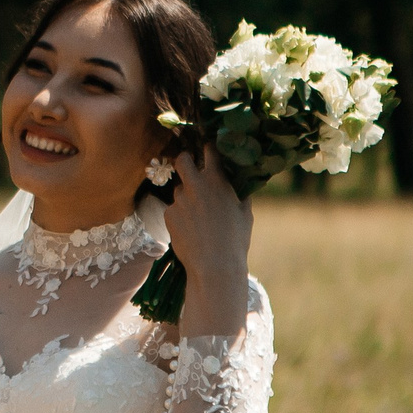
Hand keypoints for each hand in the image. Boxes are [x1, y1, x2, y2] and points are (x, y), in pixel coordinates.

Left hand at [162, 140, 252, 337]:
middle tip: (189, 169)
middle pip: (182, 159)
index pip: (210, 150)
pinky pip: (173, 209)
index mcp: (217, 180)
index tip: (208, 146)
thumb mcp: (244, 212)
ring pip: (178, 189)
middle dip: (184, 160)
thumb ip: (239, 191)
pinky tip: (190, 230)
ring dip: (185, 196)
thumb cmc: (235, 239)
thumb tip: (240, 178)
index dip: (209, 147)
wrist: (214, 265)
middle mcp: (196, 185)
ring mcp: (179, 199)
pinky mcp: (168, 214)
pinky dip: (179, 215)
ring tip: (197, 217)